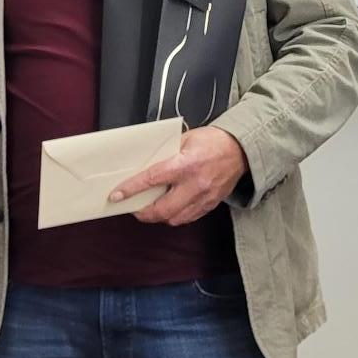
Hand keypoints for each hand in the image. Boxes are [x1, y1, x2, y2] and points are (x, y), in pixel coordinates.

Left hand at [109, 126, 247, 225]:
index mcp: (186, 164)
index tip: (117, 196)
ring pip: (174, 218)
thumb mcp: (185, 139)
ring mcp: (204, 197)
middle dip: (143, 212)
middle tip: (133, 207)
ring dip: (159, 216)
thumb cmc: (213, 141)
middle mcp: (195, 184)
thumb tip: (145, 165)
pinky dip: (175, 216)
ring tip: (150, 208)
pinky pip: (188, 218)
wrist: (241, 150)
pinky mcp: (211, 205)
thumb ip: (165, 153)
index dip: (131, 189)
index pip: (152, 180)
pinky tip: (169, 208)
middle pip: (162, 209)